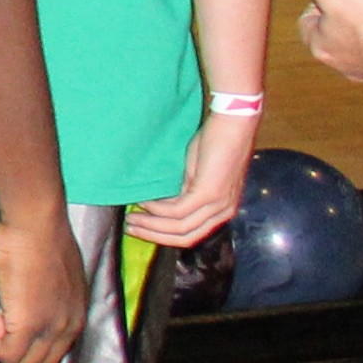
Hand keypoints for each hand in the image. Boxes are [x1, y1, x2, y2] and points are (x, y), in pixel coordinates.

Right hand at [0, 209, 86, 362]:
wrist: (36, 222)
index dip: (30, 342)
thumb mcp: (60, 271)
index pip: (56, 352)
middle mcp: (70, 327)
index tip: (14, 318)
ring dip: (4, 345)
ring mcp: (51, 329)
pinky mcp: (29, 325)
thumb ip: (54, 293)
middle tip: (3, 318)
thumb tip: (36, 298)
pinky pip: (6, 354)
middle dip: (16, 349)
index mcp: (78, 314)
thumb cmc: (43, 234)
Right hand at [129, 111, 257, 247]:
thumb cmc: (217, 142)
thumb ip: (186, 191)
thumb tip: (161, 202)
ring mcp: (218, 205)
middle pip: (185, 237)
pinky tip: (143, 201)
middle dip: (154, 236)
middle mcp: (223, 212)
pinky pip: (178, 210)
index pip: (191, 235)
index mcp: (222, 210)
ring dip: (151, 225)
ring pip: (179, 227)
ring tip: (130, 218)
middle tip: (129, 229)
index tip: (142, 230)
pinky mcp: (210, 194)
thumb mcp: (200, 174)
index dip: (164, 236)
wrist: (234, 125)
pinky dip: (157, 208)